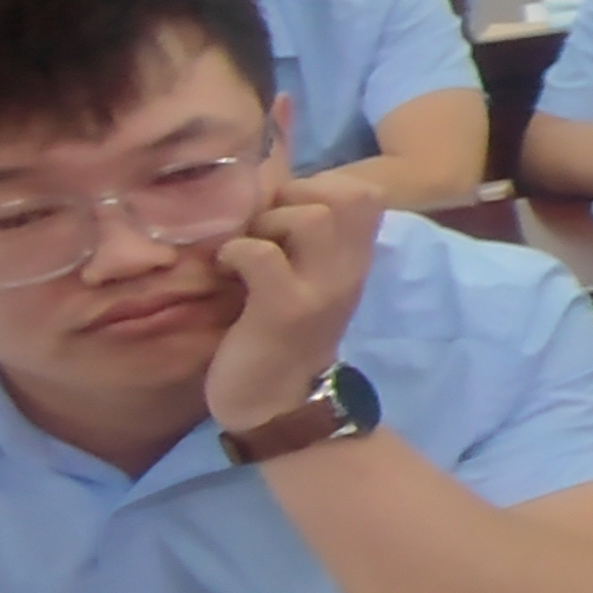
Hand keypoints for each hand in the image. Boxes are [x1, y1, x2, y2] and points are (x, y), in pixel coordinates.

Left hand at [205, 172, 382, 431]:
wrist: (280, 406)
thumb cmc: (285, 339)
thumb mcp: (313, 284)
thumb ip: (309, 244)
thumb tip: (272, 197)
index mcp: (354, 260)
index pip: (367, 193)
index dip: (323, 186)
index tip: (288, 210)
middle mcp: (347, 270)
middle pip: (348, 196)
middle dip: (296, 197)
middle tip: (265, 226)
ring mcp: (319, 290)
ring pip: (310, 218)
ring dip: (268, 223)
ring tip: (246, 249)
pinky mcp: (283, 310)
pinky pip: (262, 255)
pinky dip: (237, 251)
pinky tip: (226, 269)